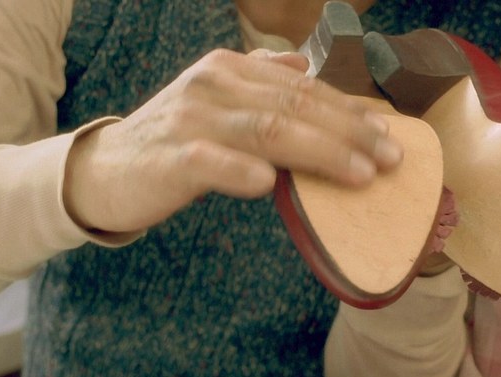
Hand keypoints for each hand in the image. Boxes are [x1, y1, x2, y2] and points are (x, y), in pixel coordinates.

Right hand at [63, 49, 402, 232]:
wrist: (109, 169)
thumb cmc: (177, 139)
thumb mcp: (218, 99)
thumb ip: (261, 82)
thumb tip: (304, 67)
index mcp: (230, 69)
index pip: (302, 88)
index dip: (348, 111)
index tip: (386, 134)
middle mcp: (213, 85)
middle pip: (295, 107)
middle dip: (350, 133)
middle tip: (391, 159)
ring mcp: (191, 119)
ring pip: (267, 131)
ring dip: (321, 153)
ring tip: (361, 174)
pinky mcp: (171, 157)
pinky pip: (213, 163)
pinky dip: (244, 172)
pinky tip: (272, 184)